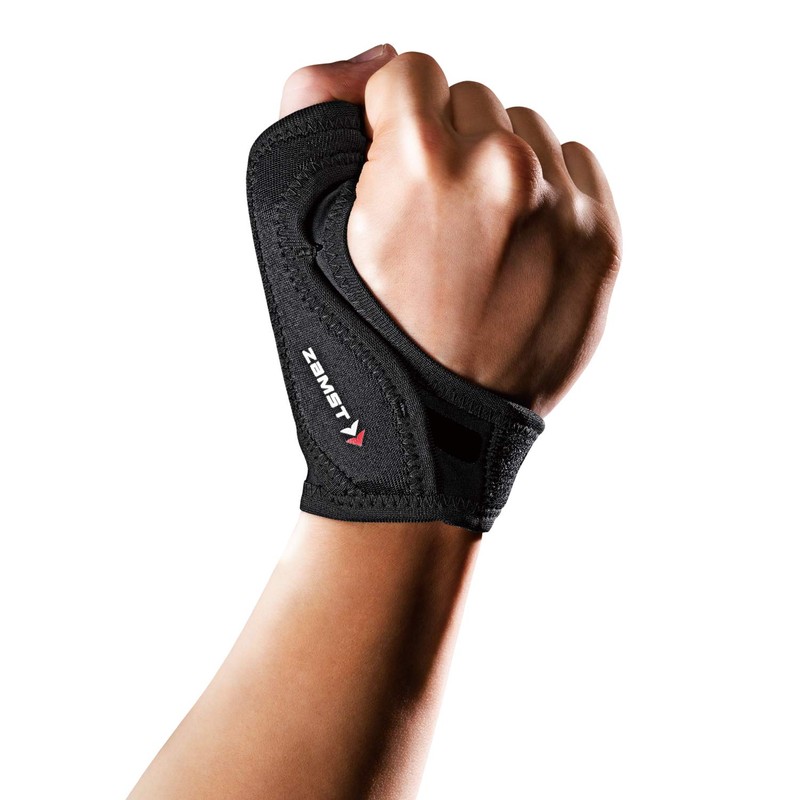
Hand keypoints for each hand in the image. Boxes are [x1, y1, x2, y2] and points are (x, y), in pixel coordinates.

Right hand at [281, 47, 620, 416]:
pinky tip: (515, 251)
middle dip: (445, 148)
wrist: (433, 435)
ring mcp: (563, 206)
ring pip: (526, 130)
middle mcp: (504, 170)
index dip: (388, 129)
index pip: (409, 72)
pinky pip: (574, 166)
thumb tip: (378, 58)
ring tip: (474, 248)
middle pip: (471, 100)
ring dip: (498, 169)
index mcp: (421, 161)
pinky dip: (547, 193)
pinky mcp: (603, 240)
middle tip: (432, 231)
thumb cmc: (361, 340)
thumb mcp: (296, 228)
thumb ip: (313, 108)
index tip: (390, 184)